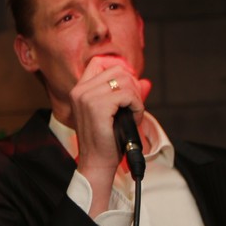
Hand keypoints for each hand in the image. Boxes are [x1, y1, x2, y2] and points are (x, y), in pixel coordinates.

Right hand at [68, 55, 151, 212]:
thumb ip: (128, 95)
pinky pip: (128, 95)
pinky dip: (137, 106)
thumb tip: (146, 81)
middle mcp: (80, 91)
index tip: (128, 88)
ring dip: (136, 98)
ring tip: (132, 114)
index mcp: (79, 90)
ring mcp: (86, 97)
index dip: (119, 70)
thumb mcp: (115, 112)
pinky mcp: (98, 106)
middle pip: (117, 69)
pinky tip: (133, 118)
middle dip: (132, 86)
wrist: (97, 163)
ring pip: (125, 80)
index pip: (100, 62)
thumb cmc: (106, 140)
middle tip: (133, 106)